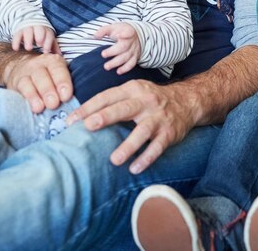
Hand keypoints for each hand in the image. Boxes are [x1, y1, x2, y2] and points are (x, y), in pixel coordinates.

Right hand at [4, 52, 72, 112]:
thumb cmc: (46, 73)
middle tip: (54, 104)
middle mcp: (40, 64)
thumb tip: (76, 100)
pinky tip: (32, 107)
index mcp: (54, 61)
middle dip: (49, 91)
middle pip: (44, 76)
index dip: (63, 83)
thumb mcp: (57, 73)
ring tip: (41, 108)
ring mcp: (27, 72)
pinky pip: (22, 89)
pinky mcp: (16, 81)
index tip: (66, 96)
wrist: (20, 65)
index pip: (59, 70)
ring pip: (31, 83)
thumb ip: (65, 83)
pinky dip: (27, 99)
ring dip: (36, 96)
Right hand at [12, 25, 59, 53]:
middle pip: (39, 30)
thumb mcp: (48, 39)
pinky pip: (17, 35)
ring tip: (29, 49)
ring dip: (28, 40)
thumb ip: (53, 46)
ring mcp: (28, 28)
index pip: (48, 35)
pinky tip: (16, 49)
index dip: (48, 43)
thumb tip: (59, 56)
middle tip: (39, 45)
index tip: (46, 51)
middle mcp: (38, 28)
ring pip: (28, 32)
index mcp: (46, 30)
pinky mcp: (19, 31)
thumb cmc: (42, 35)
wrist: (30, 24)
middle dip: (40, 36)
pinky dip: (16, 42)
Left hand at [67, 80, 193, 173]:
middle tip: (89, 126)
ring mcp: (158, 117)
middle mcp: (146, 101)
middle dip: (106, 116)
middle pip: (124, 108)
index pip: (107, 97)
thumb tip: (82, 118)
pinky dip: (146, 158)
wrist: (187, 101)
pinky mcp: (169, 132)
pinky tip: (135, 168)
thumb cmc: (152, 100)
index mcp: (133, 89)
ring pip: (143, 131)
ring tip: (115, 160)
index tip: (70, 121)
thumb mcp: (135, 92)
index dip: (88, 108)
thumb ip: (114, 102)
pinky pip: (157, 147)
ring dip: (129, 145)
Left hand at [96, 23, 140, 73]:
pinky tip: (118, 72)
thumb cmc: (121, 31)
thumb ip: (104, 30)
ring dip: (116, 63)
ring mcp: (134, 50)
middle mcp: (132, 41)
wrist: (136, 35)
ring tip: (106, 66)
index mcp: (128, 31)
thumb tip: (95, 36)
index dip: (125, 34)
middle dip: (113, 52)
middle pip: (124, 47)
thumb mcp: (113, 27)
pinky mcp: (135, 57)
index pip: (128, 32)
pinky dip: (125, 68)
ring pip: (126, 57)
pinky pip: (131, 64)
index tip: (118, 35)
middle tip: (103, 55)